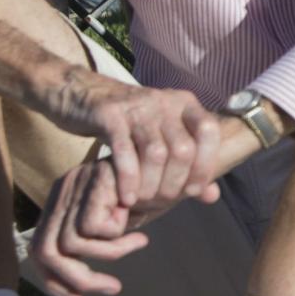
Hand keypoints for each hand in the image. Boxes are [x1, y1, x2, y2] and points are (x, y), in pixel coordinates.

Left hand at [27, 155, 149, 295]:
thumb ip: (100, 246)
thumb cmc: (148, 187)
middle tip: (113, 288)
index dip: (55, 282)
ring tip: (140, 245)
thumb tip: (83, 292)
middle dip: (75, 280)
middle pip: (45, 253)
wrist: (167, 151)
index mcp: (61, 204)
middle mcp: (61, 195)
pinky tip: (140, 227)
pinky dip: (117, 237)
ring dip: (108, 256)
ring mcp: (74, 187)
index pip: (40, 252)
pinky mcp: (92, 183)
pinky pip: (94, 228)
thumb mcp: (118, 221)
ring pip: (70, 244)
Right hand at [31, 64, 229, 230]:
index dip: (204, 165)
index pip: (209, 132)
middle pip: (183, 149)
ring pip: (156, 153)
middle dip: (174, 183)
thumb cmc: (130, 124)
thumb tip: (212, 195)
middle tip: (160, 200)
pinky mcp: (110, 114)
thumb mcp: (162, 137)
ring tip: (142, 200)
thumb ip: (189, 165)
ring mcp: (138, 106)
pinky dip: (129, 179)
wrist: (82, 94)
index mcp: (184, 103)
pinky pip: (125, 152)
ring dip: (151, 185)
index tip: (191, 190)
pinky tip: (126, 197)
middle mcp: (165, 101)